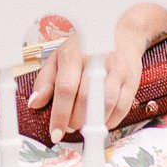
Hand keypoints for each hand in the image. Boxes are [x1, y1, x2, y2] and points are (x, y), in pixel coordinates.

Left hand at [25, 5, 166, 137]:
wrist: (120, 33)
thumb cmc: (84, 49)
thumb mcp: (59, 58)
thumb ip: (46, 81)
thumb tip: (34, 103)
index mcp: (74, 54)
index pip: (66, 88)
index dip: (60, 115)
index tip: (55, 133)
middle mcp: (96, 60)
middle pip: (86, 99)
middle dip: (76, 120)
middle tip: (69, 126)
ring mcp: (117, 69)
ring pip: (106, 104)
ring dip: (93, 122)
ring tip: (84, 124)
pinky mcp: (132, 79)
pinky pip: (122, 107)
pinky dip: (110, 120)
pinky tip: (101, 120)